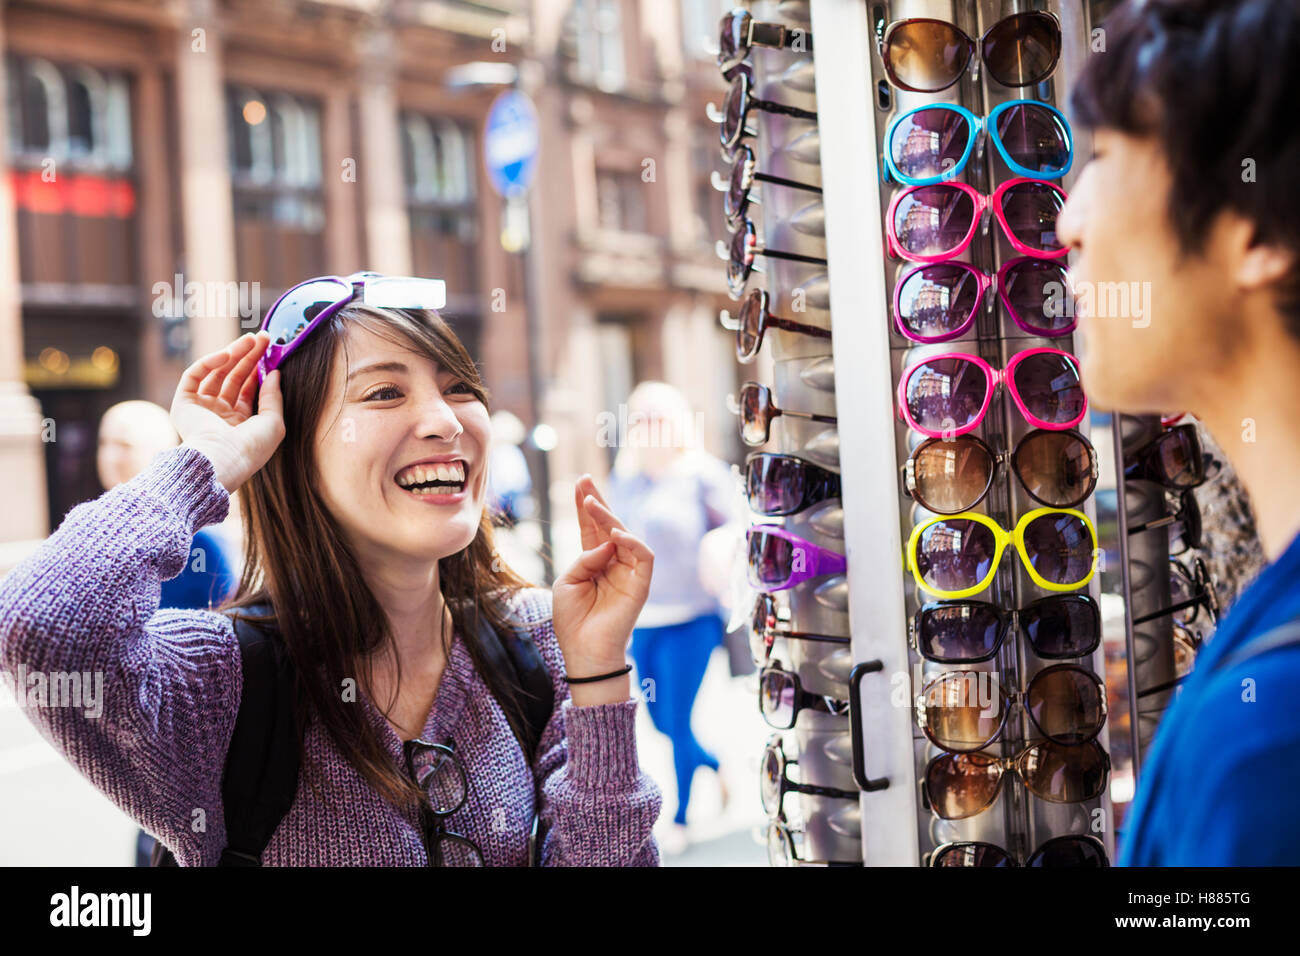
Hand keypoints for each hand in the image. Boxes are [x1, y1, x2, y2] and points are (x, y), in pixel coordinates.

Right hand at [171, 331, 285, 493]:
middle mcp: (218, 416)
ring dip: (233, 355)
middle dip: (248, 357)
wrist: (224, 459)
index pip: (247, 391)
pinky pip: (194, 376)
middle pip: (233, 378)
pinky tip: (227, 353)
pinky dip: (209, 362)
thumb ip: (273, 397)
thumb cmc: (252, 447)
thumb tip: (275, 373)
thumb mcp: (274, 422)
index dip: (258, 370)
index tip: (270, 352)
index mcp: (238, 424)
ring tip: (250, 340)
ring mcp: (200, 409)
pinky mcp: (183, 404)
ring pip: (216, 374)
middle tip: (262, 338)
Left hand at [552, 475, 653, 704]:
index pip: (592, 527)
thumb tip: (606, 541)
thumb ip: (586, 558)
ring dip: (610, 517)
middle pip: (610, 525)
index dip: (587, 505)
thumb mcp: (568, 581)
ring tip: (593, 505)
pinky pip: (644, 556)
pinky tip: (615, 534)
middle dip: (598, 502)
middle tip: (586, 482)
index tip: (580, 482)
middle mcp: (613, 563)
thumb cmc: (572, 620)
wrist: (583, 651)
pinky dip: (632, 541)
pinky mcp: (641, 584)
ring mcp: (628, 572)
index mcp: (593, 562)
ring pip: (627, 536)